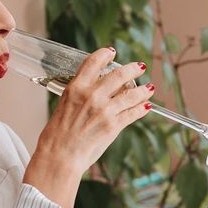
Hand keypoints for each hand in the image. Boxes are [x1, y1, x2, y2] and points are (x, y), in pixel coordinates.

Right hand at [30, 47, 153, 177]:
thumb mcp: (65, 105)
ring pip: (131, 94)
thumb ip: (81, 95)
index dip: (105, 54)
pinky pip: (133, 113)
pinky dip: (142, 109)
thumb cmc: (58, 134)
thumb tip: (98, 90)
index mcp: (76, 87)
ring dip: (143, 90)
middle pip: (119, 74)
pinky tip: (146, 107)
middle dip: (133, 69)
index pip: (93, 62)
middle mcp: (91, 95)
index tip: (112, 52)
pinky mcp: (113, 125)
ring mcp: (104, 110)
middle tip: (140, 67)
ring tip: (149, 88)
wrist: (60, 155)